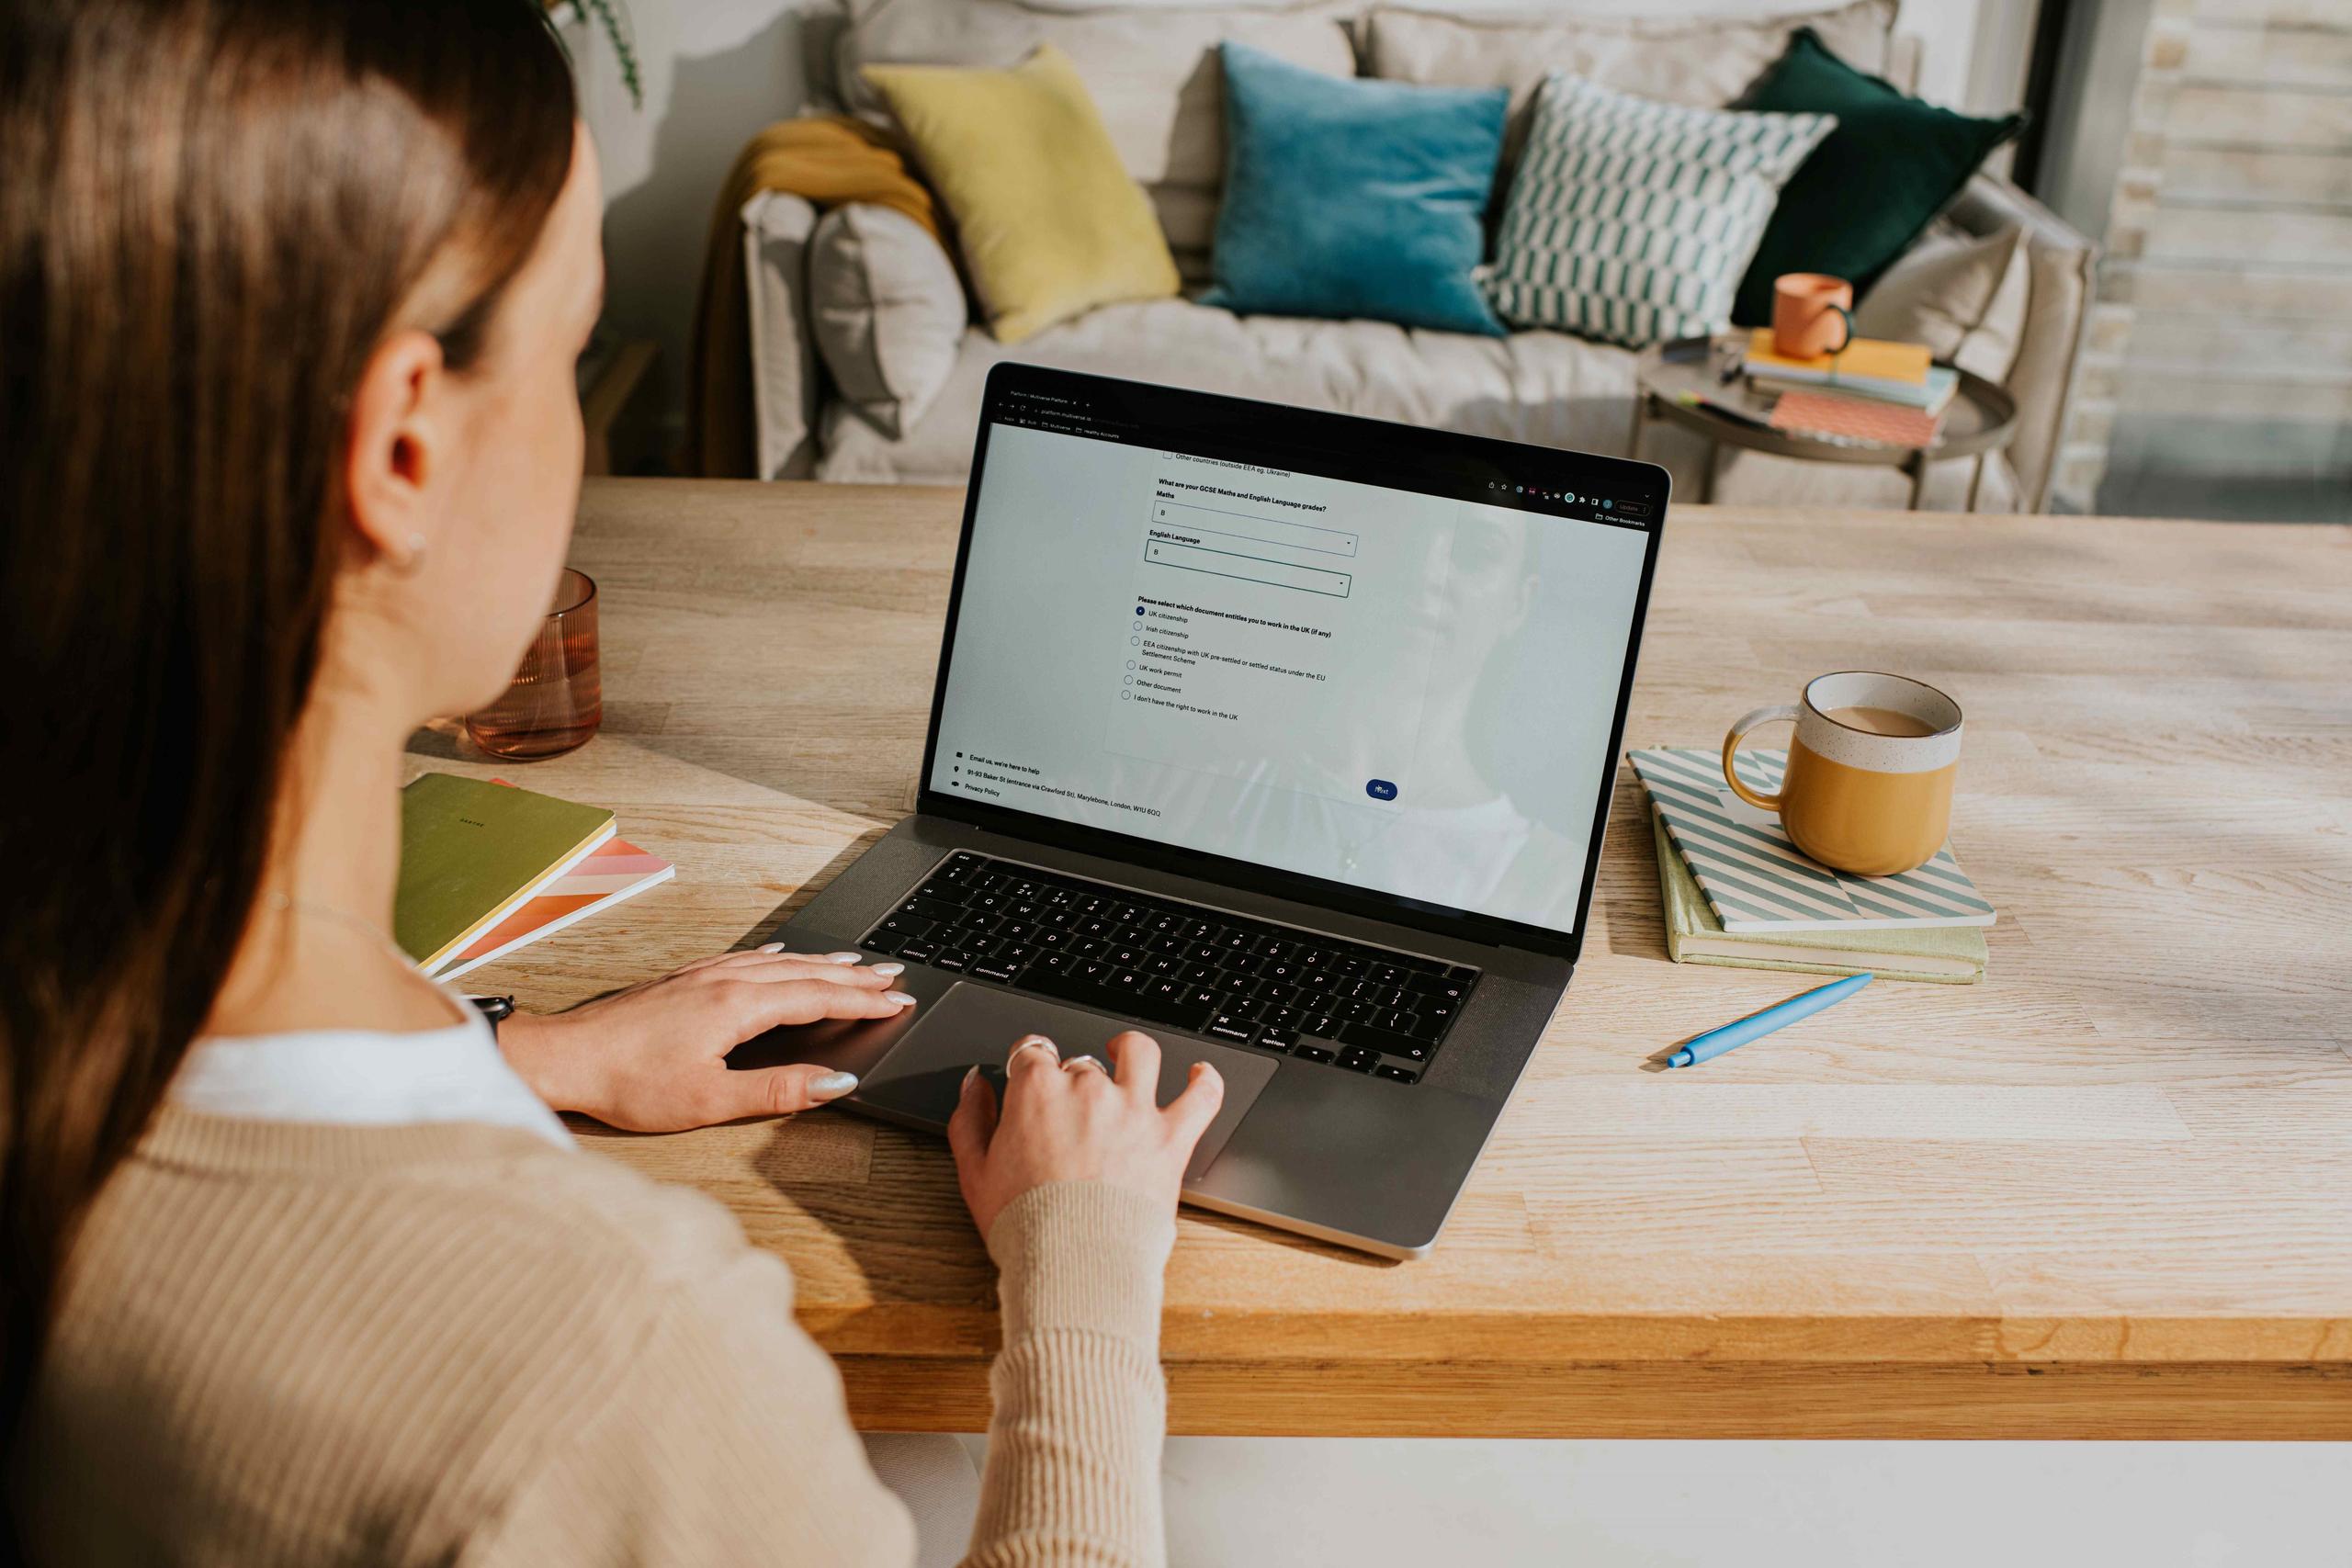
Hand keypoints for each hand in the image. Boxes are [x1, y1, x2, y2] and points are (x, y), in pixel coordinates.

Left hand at [497, 946, 914, 1131]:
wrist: (566, 1057)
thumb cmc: (627, 1082)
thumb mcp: (709, 1100)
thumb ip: (778, 1090)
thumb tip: (835, 1084)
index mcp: (739, 1006)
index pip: (820, 997)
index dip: (864, 1001)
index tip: (898, 1002)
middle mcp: (726, 980)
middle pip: (808, 972)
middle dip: (857, 976)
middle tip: (895, 979)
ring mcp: (704, 975)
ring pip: (781, 962)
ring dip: (824, 963)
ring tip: (857, 964)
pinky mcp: (685, 979)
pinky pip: (749, 958)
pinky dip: (781, 957)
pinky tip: (783, 956)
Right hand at [946, 1030, 1222, 1240]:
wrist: (1074, 1262)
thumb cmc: (1024, 1224)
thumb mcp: (974, 1172)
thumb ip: (970, 1119)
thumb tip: (974, 1084)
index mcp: (1037, 1091)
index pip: (1032, 1052)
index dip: (1030, 1065)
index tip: (1032, 1077)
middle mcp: (1088, 1088)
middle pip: (1081, 1063)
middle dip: (1074, 1081)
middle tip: (1070, 1114)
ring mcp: (1134, 1109)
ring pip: (1140, 1054)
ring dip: (1131, 1050)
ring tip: (1126, 1055)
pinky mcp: (1171, 1137)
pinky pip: (1201, 1095)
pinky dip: (1205, 1080)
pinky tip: (1199, 1075)